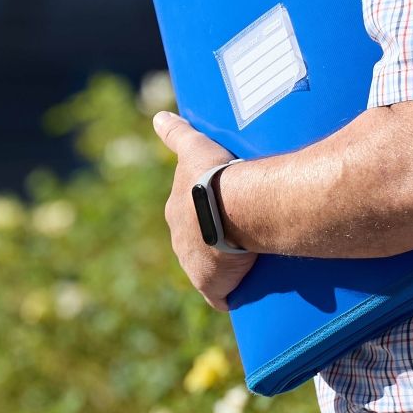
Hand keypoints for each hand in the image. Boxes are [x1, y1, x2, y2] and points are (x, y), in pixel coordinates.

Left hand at [151, 111, 256, 311]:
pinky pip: (223, 296)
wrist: (233, 208)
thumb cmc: (215, 175)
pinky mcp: (212, 288)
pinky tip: (249, 290)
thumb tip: (158, 117)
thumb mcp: (194, 147)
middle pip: (198, 245)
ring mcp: (194, 267)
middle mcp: (180, 242)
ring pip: (211, 269)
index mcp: (176, 212)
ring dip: (227, 267)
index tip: (224, 212)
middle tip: (244, 234)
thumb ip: (176, 133)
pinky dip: (233, 293)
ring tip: (253, 260)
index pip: (189, 217)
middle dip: (215, 242)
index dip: (205, 215)